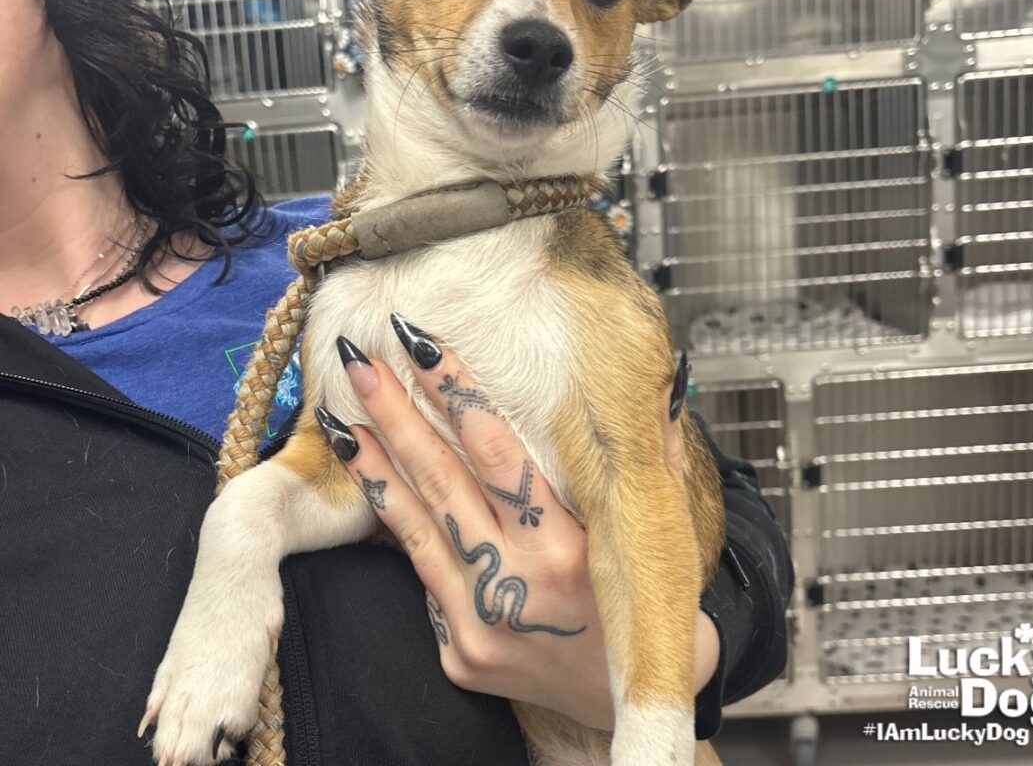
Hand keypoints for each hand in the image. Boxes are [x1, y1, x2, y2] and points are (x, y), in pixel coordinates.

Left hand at [325, 321, 718, 730]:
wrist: (636, 711)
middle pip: (441, 480)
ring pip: (415, 527)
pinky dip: (400, 527)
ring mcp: (479, 624)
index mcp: (570, 549)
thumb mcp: (667, 540)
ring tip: (340, 415)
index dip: (456, 392)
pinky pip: (424, 577)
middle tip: (359, 360)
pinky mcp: (459, 654)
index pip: (497, 451)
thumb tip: (662, 390)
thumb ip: (657, 462)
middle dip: (395, 412)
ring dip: (374, 465)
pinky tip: (375, 485)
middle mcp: (516, 585)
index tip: (422, 345)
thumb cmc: (652, 616)